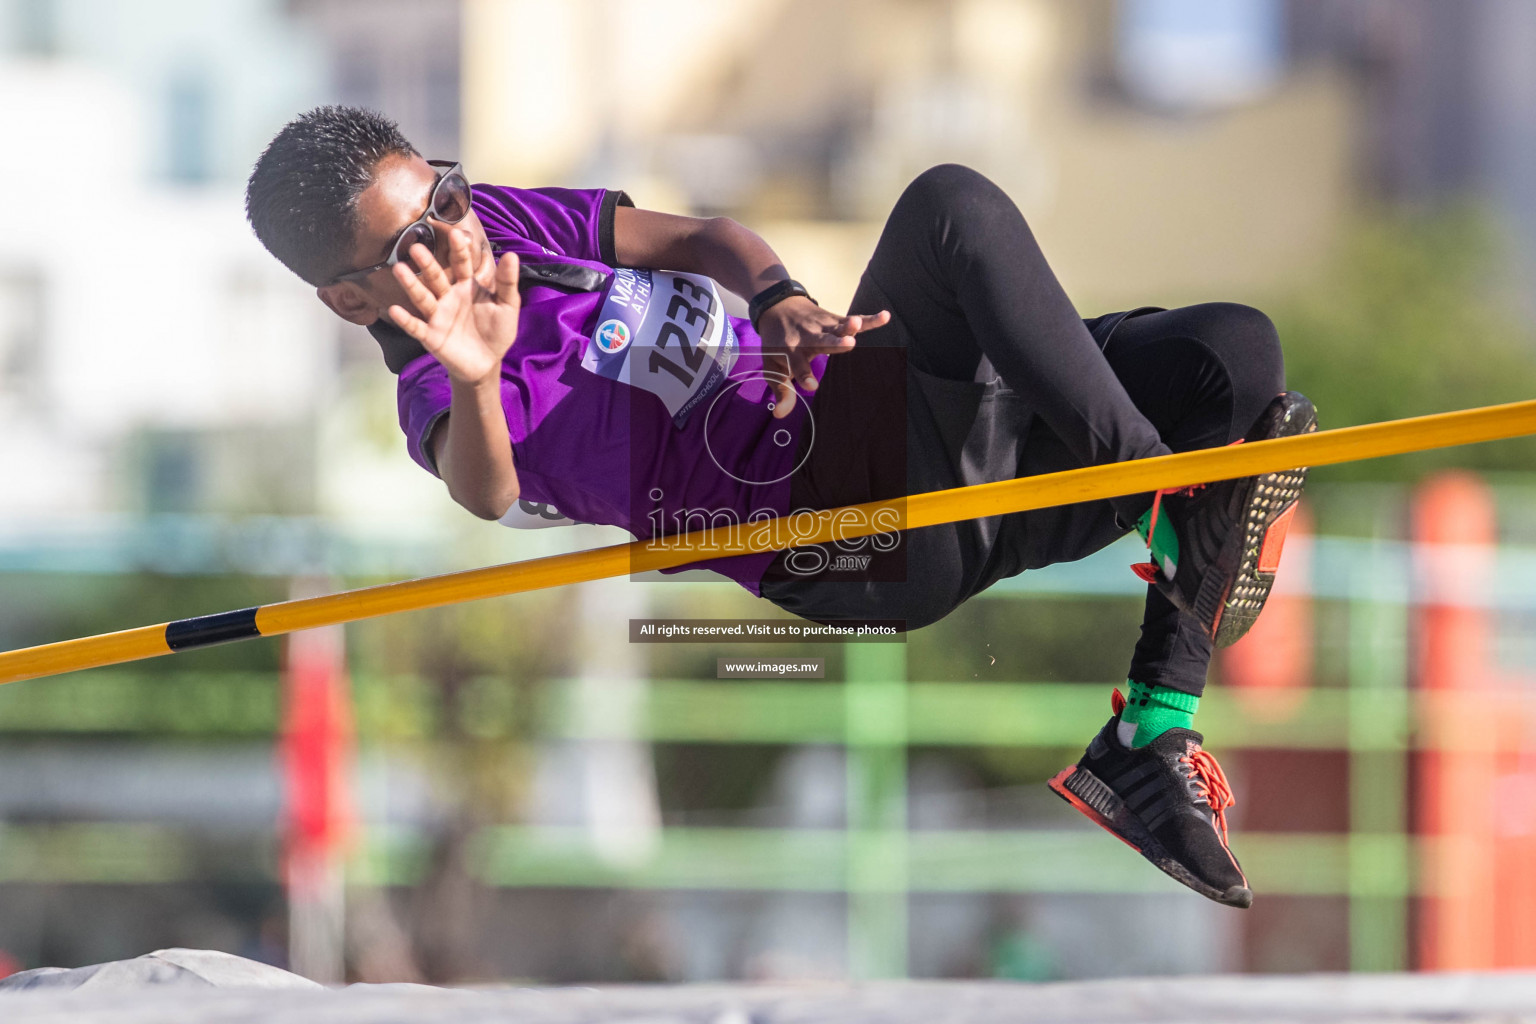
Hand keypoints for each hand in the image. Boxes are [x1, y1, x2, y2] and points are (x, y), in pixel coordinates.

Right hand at [387, 228, 520, 386]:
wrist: (487, 363)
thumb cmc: (497, 330)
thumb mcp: (507, 306)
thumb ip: (507, 282)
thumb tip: (511, 254)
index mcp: (466, 286)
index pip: (461, 264)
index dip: (458, 250)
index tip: (455, 233)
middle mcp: (448, 297)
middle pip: (436, 277)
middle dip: (427, 263)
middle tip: (416, 247)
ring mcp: (438, 316)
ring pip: (422, 297)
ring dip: (411, 284)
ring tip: (399, 269)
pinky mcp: (431, 336)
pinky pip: (416, 326)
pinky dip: (406, 320)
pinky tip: (394, 310)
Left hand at [756, 296, 890, 417]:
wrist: (778, 307)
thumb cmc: (777, 342)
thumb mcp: (772, 366)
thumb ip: (781, 390)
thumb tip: (780, 415)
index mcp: (789, 350)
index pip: (797, 365)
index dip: (804, 375)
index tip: (811, 386)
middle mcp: (807, 337)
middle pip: (821, 341)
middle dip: (834, 343)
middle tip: (848, 344)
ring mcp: (822, 327)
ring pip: (838, 327)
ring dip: (849, 326)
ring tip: (857, 324)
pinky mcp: (834, 320)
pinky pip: (854, 321)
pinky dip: (870, 319)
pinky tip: (885, 317)